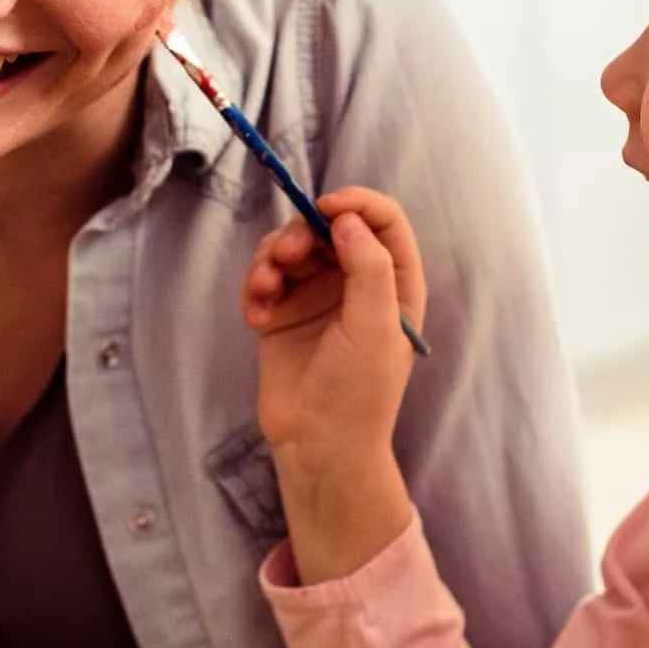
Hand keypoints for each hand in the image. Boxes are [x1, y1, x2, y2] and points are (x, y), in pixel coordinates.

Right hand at [243, 186, 427, 468]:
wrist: (318, 444)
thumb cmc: (359, 392)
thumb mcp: (377, 327)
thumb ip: (369, 268)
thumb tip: (346, 219)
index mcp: (394, 283)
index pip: (383, 221)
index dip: (357, 203)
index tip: (325, 207)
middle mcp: (355, 282)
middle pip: (327, 227)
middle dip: (301, 233)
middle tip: (286, 257)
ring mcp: (316, 296)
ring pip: (290, 247)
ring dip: (271, 259)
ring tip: (263, 289)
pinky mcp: (282, 312)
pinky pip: (264, 276)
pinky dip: (255, 286)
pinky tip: (254, 315)